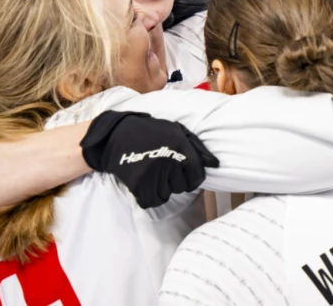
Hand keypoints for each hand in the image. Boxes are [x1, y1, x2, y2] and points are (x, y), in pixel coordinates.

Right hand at [80, 111, 219, 207]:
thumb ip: (198, 148)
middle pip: (181, 187)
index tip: (182, 174)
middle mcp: (170, 160)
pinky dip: (147, 197)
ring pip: (166, 195)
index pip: (196, 177)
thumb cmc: (151, 132)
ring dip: (160, 190)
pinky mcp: (138, 183)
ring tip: (151, 174)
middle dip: (174, 182)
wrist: (116, 133)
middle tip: (162, 170)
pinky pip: (151, 201)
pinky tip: (143, 184)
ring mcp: (153, 172)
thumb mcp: (177, 131)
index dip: (191, 178)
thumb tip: (215, 165)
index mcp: (181, 147)